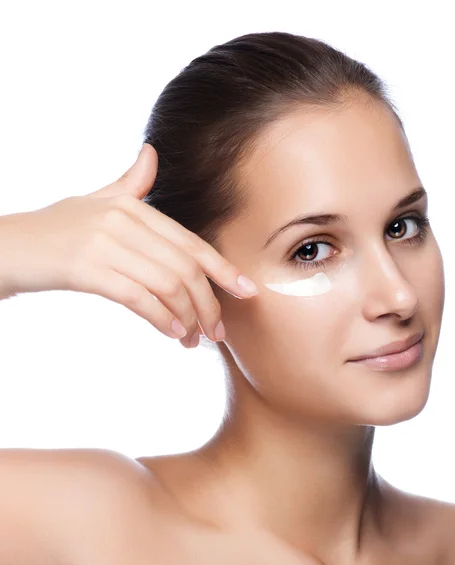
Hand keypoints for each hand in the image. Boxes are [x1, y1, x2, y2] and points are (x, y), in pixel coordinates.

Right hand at [1, 143, 258, 347]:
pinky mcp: (85, 268)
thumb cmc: (54, 228)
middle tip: (218, 332)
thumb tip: (151, 153)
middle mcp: (123, 220)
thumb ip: (129, 183)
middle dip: (209, 304)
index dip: (224, 269)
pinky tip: (172, 334)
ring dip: (188, 318)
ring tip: (194, 340)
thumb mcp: (94, 200)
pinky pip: (137, 297)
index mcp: (133, 206)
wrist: (2, 247)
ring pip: (167, 285)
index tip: (249, 292)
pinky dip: (161, 318)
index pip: (191, 242)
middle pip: (185, 267)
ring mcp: (104, 243)